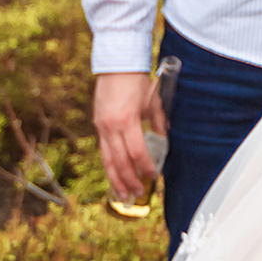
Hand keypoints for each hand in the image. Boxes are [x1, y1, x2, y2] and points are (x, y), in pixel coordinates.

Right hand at [93, 70, 166, 202]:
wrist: (116, 65)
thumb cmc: (138, 82)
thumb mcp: (153, 102)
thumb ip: (158, 123)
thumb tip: (164, 142)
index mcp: (127, 120)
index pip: (136, 152)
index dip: (146, 166)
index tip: (154, 175)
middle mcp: (111, 127)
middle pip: (120, 161)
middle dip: (130, 180)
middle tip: (139, 193)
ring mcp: (101, 127)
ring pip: (107, 160)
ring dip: (116, 179)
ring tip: (124, 195)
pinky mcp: (97, 126)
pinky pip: (103, 151)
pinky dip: (109, 166)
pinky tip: (115, 177)